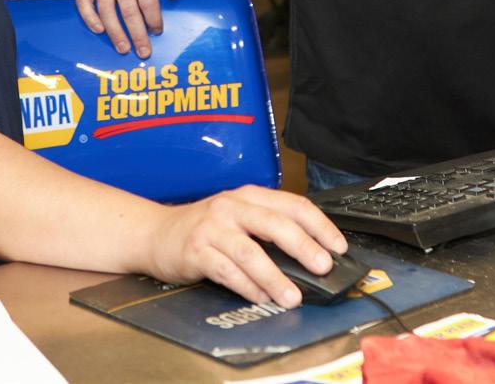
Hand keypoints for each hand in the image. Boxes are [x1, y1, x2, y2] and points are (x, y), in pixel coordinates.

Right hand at [76, 0, 191, 56]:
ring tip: (124, 49)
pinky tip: (99, 31)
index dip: (153, 20)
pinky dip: (89, 18)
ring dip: (115, 33)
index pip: (148, 1)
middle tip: (143, 52)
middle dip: (137, 35)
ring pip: (107, 10)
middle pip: (129, 10)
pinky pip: (84, 1)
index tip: (157, 32)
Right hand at [149, 186, 348, 309]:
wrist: (156, 233)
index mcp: (248, 195)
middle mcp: (231, 207)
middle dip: (303, 246)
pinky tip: (260, 297)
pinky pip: (226, 270)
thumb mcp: (237, 218)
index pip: (292, 204)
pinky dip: (246, 286)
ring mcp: (212, 227)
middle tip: (323, 267)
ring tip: (292, 296)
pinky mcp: (196, 250)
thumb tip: (310, 254)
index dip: (319, 225)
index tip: (338, 246)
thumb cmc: (203, 227)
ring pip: (250, 251)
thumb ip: (268, 229)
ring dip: (275, 276)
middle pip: (274, 223)